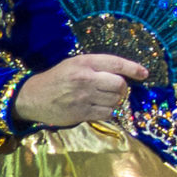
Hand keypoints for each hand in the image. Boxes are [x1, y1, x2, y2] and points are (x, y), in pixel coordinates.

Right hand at [13, 54, 151, 126]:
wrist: (31, 97)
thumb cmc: (57, 79)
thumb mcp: (74, 64)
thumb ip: (97, 66)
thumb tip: (124, 74)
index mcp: (85, 63)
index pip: (116, 63)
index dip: (134, 69)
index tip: (144, 74)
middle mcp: (85, 78)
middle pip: (120, 85)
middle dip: (122, 88)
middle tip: (114, 90)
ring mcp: (83, 97)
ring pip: (115, 100)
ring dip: (115, 101)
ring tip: (103, 99)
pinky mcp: (81, 113)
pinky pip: (107, 113)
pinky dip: (108, 112)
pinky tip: (99, 108)